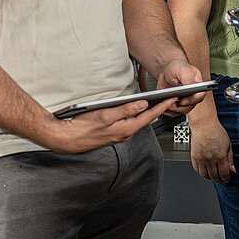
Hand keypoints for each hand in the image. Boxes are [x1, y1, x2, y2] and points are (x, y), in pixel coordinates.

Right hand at [42, 97, 173, 153]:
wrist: (67, 139)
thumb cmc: (83, 127)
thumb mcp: (106, 115)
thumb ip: (125, 110)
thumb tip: (142, 105)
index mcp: (125, 129)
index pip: (149, 116)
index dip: (162, 106)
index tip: (172, 99)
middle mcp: (124, 134)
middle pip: (145, 119)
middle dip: (158, 109)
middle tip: (168, 99)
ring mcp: (118, 135)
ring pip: (136, 121)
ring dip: (146, 112)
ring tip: (156, 102)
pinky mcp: (112, 134)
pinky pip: (128, 123)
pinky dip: (134, 116)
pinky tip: (135, 110)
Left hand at [155, 58, 206, 116]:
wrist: (167, 71)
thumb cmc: (177, 68)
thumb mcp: (183, 70)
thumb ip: (188, 79)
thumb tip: (190, 87)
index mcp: (197, 87)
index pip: (199, 97)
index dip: (192, 100)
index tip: (182, 101)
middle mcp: (192, 96)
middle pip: (189, 106)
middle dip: (179, 106)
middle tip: (170, 101)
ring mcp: (184, 102)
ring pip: (180, 111)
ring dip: (172, 108)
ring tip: (164, 100)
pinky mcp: (175, 105)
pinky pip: (172, 112)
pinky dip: (166, 110)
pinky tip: (161, 103)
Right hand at [189, 116, 234, 182]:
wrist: (204, 125)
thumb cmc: (217, 132)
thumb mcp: (228, 145)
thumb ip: (230, 159)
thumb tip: (232, 170)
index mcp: (220, 156)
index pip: (224, 173)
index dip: (226, 179)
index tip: (227, 179)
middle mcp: (210, 159)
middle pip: (214, 176)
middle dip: (219, 180)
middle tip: (221, 180)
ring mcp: (201, 159)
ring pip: (205, 175)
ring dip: (210, 178)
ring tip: (214, 177)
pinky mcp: (194, 157)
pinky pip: (197, 170)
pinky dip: (201, 173)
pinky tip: (206, 172)